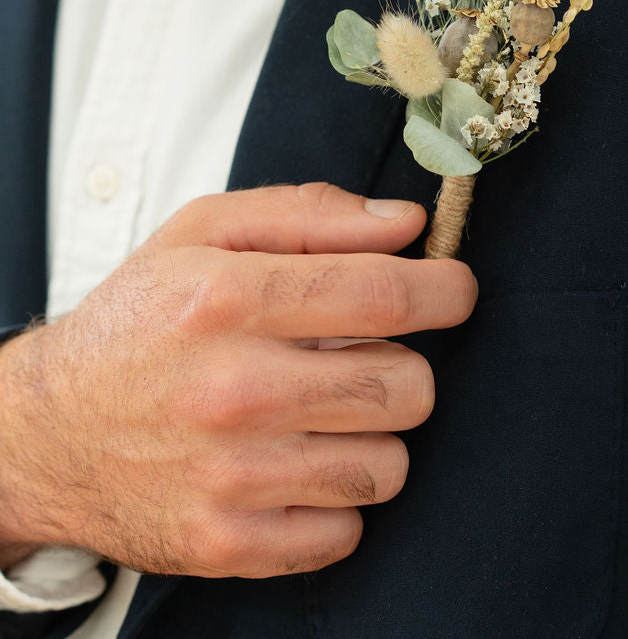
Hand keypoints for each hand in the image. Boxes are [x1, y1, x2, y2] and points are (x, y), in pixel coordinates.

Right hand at [0, 184, 475, 577]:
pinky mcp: (226, 543)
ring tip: (325, 413)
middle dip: (406, 366)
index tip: (453, 290)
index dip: (445, 291)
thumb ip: (311, 213)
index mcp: (229, 298)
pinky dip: (336, 501)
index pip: (386, 296)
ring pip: (388, 464)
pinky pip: (346, 531)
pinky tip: (297, 467)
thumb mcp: (204, 232)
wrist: (44, 433)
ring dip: (373, 435)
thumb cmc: (138, 321)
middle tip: (365, 358)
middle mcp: (233, 389)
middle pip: (406, 386)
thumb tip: (408, 224)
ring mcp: (230, 476)